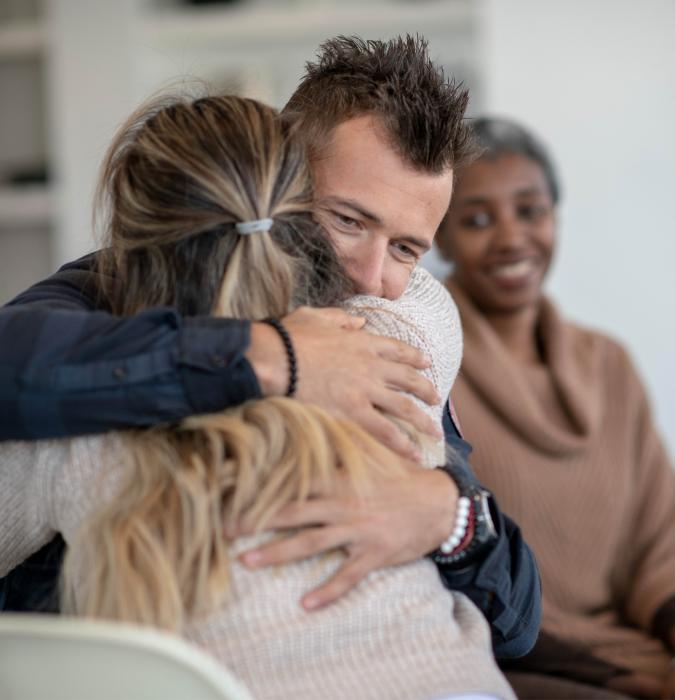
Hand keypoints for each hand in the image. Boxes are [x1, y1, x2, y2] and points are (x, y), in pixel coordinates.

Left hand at [239, 463, 457, 609]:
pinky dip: (328, 591)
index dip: (264, 483)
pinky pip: (347, 575)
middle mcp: (344, 504)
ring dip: (278, 554)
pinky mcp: (374, 554)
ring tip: (249, 563)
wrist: (440, 503)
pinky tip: (306, 604)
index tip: (234, 487)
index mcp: (341, 478)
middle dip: (257, 521)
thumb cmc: (402, 477)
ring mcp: (358, 530)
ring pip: (312, 544)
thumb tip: (316, 421)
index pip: (294, 480)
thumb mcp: (373, 454)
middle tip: (224, 529)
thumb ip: (343, 444)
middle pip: (293, 512)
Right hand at [246, 306, 441, 460]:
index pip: (398, 350)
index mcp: (363, 342)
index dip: (415, 357)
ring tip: (436, 433)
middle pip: (409, 379)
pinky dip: (403, 444)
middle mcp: (371, 366)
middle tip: (436, 399)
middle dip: (426, 390)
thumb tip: (359, 319)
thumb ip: (341, 318)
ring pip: (405, 408)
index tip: (426, 363)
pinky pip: (385, 432)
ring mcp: (365, 391)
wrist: (275, 359)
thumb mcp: (316, 317)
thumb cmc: (289, 338)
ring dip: (424, 421)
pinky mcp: (354, 413)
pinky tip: (415, 455)